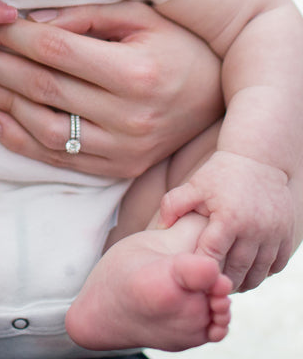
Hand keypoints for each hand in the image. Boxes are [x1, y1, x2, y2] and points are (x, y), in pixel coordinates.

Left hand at [0, 1, 223, 177]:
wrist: (218, 95)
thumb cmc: (174, 44)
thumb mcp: (138, 17)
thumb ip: (84, 18)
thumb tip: (30, 23)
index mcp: (136, 73)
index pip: (56, 52)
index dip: (13, 36)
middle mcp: (130, 117)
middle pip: (43, 88)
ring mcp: (124, 149)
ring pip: (45, 129)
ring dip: (0, 103)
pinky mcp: (118, 169)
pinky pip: (59, 159)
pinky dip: (19, 141)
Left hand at [160, 151, 294, 290]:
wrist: (259, 160)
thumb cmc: (221, 173)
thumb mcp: (194, 185)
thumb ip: (173, 204)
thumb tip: (160, 228)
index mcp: (229, 218)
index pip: (212, 255)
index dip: (202, 267)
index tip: (192, 273)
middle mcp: (255, 230)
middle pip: (237, 270)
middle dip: (221, 281)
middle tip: (207, 286)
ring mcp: (274, 235)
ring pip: (258, 273)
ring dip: (243, 282)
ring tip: (226, 283)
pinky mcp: (287, 236)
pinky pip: (275, 266)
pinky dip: (262, 274)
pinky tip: (247, 273)